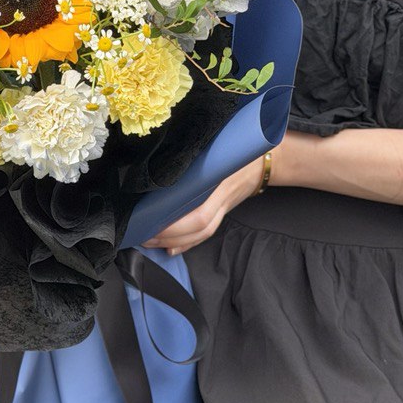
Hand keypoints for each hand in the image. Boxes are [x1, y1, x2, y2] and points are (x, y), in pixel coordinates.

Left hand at [143, 156, 265, 255]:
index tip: (152, 223)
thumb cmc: (234, 153)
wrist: (258, 165)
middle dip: (169, 236)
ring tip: (151, 242)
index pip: (199, 215)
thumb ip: (194, 159)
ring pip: (201, 234)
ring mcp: (223, 209)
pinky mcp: (221, 213)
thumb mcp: (215, 152)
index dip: (177, 226)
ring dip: (175, 242)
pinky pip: (205, 234)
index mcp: (220, 185)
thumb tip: (162, 162)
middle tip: (144, 235)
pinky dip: (187, 244)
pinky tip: (171, 249)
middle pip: (197, 228)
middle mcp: (222, 201)